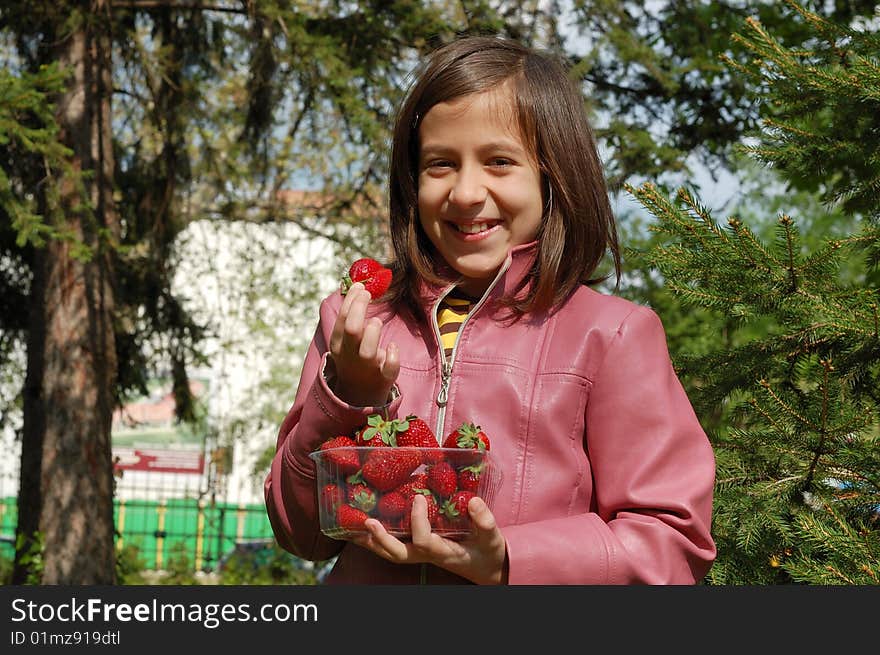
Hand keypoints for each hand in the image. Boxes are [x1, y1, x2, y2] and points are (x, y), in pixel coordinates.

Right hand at [328, 282, 399, 406]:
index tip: (361, 286)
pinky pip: (390, 368)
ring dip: (373, 331)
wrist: (358, 395)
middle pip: (352, 330)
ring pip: (367, 351)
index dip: (351, 301)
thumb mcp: (345, 340)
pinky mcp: (384, 378)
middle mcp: (350, 356)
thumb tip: (359, 286)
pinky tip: (392, 346)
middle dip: (359, 308)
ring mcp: (367, 368)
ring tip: (376, 321)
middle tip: (368, 293)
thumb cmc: (354, 358)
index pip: (341, 319)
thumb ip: (350, 316)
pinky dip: (392, 355)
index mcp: (339, 345)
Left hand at [350, 494, 508, 584]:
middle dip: (381, 539)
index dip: (417, 520)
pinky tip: (367, 529)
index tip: (418, 496)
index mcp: (445, 552)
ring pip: (393, 553)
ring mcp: (422, 554)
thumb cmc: (489, 552)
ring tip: (356, 526)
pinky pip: (396, 547)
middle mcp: (429, 555)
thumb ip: (484, 521)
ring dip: (374, 541)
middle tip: (368, 521)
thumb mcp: (492, 537)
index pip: (424, 540)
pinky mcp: (421, 549)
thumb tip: (473, 500)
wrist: (489, 569)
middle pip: (399, 554)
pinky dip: (379, 539)